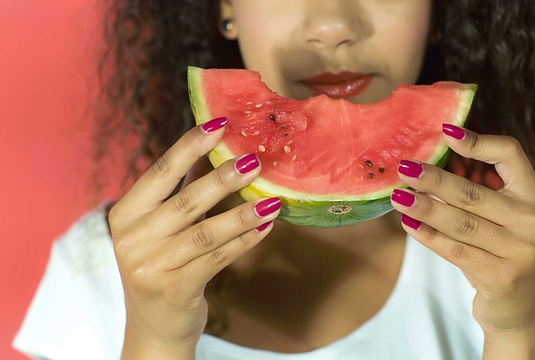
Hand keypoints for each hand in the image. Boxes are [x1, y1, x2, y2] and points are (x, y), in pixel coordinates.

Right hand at [108, 117, 281, 358]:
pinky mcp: (174, 288)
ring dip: (243, 214)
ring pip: (206, 232)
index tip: (219, 123)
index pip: (160, 172)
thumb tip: (219, 154)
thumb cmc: (162, 267)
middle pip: (185, 200)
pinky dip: (245, 241)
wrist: (153, 327)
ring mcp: (151, 265)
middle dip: (223, 178)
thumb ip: (182, 195)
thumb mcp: (160, 230)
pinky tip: (266, 227)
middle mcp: (133, 238)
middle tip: (255, 160)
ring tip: (272, 200)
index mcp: (126, 214)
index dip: (189, 146)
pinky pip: (218, 258)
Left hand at [390, 124, 534, 357]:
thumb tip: (422, 174)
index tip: (445, 132)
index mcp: (533, 198)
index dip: (479, 141)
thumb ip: (473, 199)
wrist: (521, 314)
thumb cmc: (501, 256)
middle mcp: (532, 222)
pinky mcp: (504, 278)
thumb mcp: (500, 223)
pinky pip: (456, 251)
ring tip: (398, 196)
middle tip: (403, 168)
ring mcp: (521, 252)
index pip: (511, 155)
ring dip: (424, 208)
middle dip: (434, 180)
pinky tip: (408, 224)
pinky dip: (429, 236)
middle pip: (475, 193)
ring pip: (461, 223)